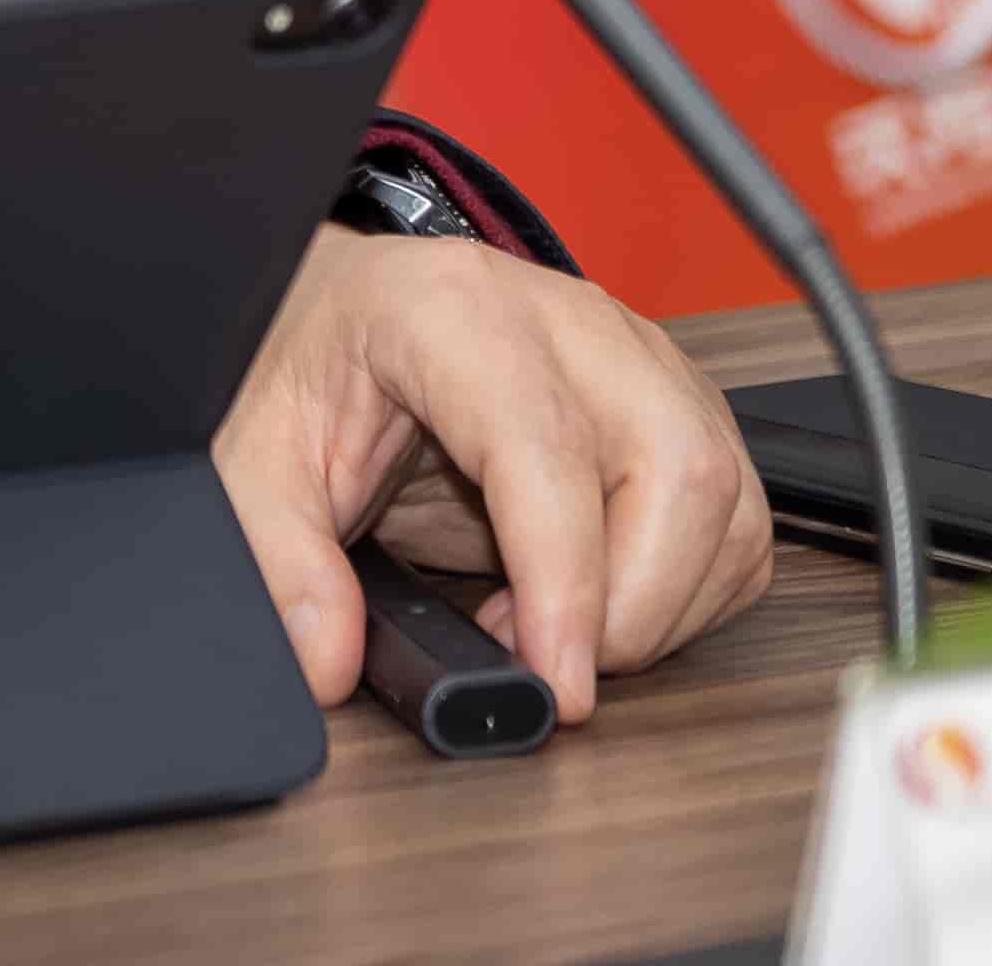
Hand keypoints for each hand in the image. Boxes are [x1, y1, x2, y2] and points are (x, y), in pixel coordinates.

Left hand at [212, 225, 772, 723]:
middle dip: (630, 609)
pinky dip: (691, 590)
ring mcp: (637, 356)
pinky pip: (736, 518)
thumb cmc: (312, 361)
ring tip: (557, 627)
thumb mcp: (254, 456)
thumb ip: (282, 559)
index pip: (548, 452)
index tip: (553, 681)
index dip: (565, 584)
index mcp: (455, 314)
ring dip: (664, 606)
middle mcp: (567, 322)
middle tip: (540, 659)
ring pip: (727, 501)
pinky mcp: (678, 401)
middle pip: (679, 472)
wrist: (345, 308)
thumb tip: (329, 658)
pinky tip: (603, 598)